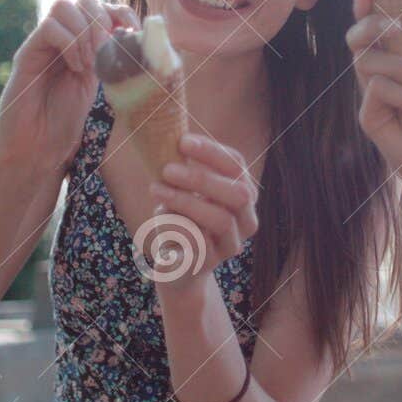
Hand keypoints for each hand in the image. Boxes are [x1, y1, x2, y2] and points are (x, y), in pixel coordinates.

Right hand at [0, 0, 138, 173]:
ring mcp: (43, 45)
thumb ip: (114, 64)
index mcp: (83, 45)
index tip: (134, 35)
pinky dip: (69, 42)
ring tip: (90, 62)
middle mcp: (62, 39)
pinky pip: (49, 27)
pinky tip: (76, 67)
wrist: (35, 149)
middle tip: (107, 51)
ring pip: (64, 5)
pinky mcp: (26, 54)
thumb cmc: (65, 123)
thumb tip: (140, 44)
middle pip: (85, 0)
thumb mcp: (100, 89)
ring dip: (85, 30)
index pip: (104, 8)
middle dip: (103, 20)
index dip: (123, 14)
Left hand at [149, 133, 258, 279]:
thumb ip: (185, 168)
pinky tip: (159, 216)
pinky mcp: (210, 264)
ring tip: (156, 189)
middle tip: (168, 168)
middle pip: (239, 193)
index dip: (212, 152)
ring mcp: (230, 245)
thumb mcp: (183, 190)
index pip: (237, 166)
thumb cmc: (180, 219)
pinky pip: (198, 244)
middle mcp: (245, 220)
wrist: (176, 268)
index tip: (183, 141)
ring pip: (221, 219)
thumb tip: (167, 132)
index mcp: (243, 194)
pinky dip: (176, 226)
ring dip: (186, 201)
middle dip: (202, 178)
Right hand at [346, 0, 401, 209]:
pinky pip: (376, 89)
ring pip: (367, 61)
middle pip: (357, 41)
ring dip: (401, 65)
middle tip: (399, 27)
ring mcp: (373, 100)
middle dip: (374, 26)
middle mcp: (380, 80)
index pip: (373, 31)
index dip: (366, 10)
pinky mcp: (371, 120)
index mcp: (396, 65)